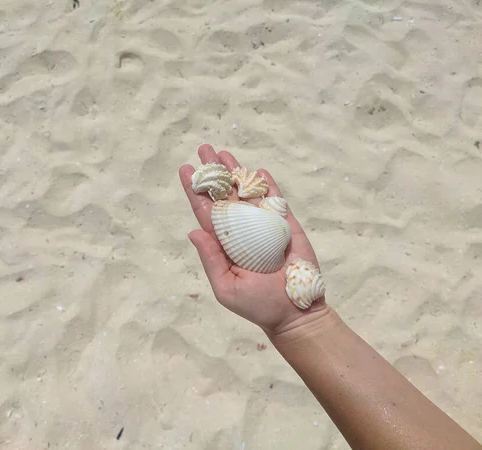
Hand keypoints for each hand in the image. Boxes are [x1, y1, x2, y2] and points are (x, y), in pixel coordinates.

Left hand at [179, 144, 327, 335]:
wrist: (295, 312)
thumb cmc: (257, 304)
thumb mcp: (226, 287)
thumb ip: (211, 259)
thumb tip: (194, 231)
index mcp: (224, 243)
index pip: (206, 212)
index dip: (196, 191)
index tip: (186, 170)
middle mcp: (241, 229)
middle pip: (225, 195)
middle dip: (214, 172)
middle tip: (204, 149)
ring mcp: (264, 225)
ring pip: (247, 192)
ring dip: (237, 172)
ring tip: (224, 153)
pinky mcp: (286, 224)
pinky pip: (275, 201)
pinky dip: (268, 186)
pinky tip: (258, 171)